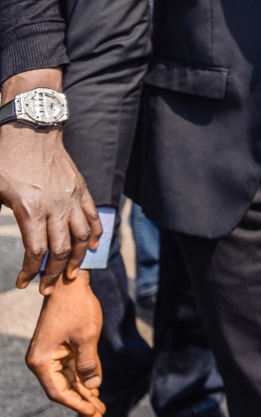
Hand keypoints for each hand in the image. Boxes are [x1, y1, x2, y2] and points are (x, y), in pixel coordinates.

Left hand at [0, 70, 101, 290]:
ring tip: (70, 273)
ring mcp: (72, 197)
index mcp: (30, 209)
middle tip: (46, 288)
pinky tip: (92, 247)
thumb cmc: (5, 159)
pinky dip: (96, 235)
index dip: (31, 272)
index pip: (37, 251)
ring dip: (78, 259)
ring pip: (83, 237)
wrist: (29, 129)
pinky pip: (93, 217)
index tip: (23, 283)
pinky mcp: (81, 189)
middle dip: (54, 273)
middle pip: (62, 249)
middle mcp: (55, 206)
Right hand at [25, 271, 102, 416]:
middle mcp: (42, 361)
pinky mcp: (59, 349)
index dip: (77, 405)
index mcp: (42, 361)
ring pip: (68, 380)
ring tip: (100, 409)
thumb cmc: (77, 308)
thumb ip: (89, 364)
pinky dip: (83, 379)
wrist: (71, 283)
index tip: (94, 414)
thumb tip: (93, 388)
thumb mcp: (87, 337)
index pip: (59, 392)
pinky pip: (71, 369)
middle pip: (63, 389)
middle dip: (82, 403)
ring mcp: (50, 355)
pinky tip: (95, 390)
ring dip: (84, 393)